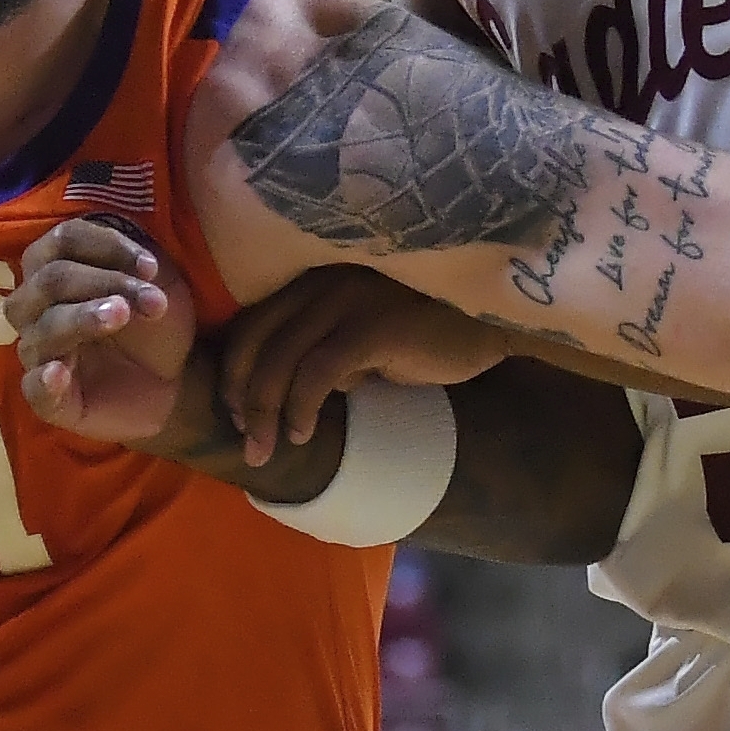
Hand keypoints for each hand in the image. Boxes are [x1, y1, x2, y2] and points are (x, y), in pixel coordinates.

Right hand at [6, 219, 199, 448]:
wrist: (176, 382)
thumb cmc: (155, 325)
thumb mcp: (158, 284)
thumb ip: (139, 260)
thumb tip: (134, 257)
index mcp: (57, 268)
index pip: (63, 240)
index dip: (106, 246)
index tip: (150, 266)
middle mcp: (37, 307)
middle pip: (50, 281)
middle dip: (103, 282)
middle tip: (148, 300)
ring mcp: (40, 354)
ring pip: (41, 328)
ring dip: (82, 318)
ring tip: (120, 315)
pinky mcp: (49, 399)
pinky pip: (33, 388)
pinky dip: (44, 380)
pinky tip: (60, 373)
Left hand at [214, 265, 507, 467]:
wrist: (494, 320)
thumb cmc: (430, 330)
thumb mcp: (366, 338)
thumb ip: (327, 353)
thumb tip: (296, 394)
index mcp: (314, 281)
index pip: (253, 324)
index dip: (235, 372)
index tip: (238, 416)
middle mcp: (322, 282)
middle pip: (256, 340)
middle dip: (240, 397)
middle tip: (247, 443)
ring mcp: (347, 298)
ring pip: (281, 357)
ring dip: (266, 410)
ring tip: (267, 449)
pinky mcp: (373, 324)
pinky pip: (318, 369)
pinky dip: (302, 405)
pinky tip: (305, 434)